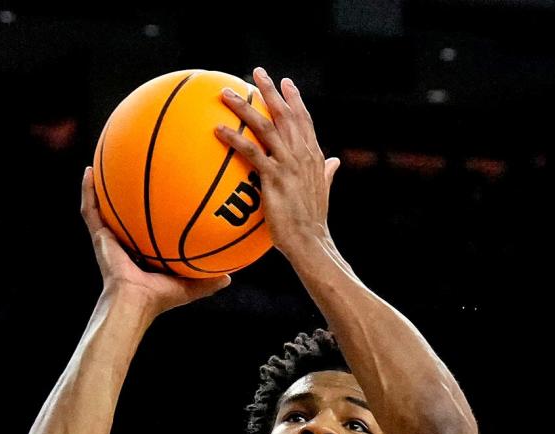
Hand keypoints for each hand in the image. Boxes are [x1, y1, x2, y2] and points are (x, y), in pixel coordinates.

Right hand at [81, 168, 229, 313]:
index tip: (160, 192)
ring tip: (102, 161)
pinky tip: (88, 171)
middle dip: (127, 193)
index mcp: (144, 253)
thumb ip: (208, 280)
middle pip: (125, 212)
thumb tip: (230, 277)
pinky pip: (90, 210)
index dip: (152, 212)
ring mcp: (110, 239)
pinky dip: (87, 191)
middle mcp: (125, 243)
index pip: (148, 228)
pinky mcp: (99, 237)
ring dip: (101, 186)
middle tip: (133, 169)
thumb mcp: (189, 286)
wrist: (134, 301)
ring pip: (103, 207)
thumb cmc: (159, 298)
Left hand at [216, 67, 338, 257]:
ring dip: (245, 107)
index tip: (286, 82)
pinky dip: (235, 138)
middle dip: (270, 90)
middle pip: (284, 113)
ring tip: (226, 94)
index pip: (304, 120)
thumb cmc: (313, 222)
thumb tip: (335, 163)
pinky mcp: (274, 177)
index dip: (294, 99)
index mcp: (314, 156)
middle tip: (256, 72)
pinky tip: (219, 129)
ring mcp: (288, 164)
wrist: (310, 241)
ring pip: (265, 126)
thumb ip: (326, 173)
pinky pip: (250, 151)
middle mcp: (302, 154)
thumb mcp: (323, 191)